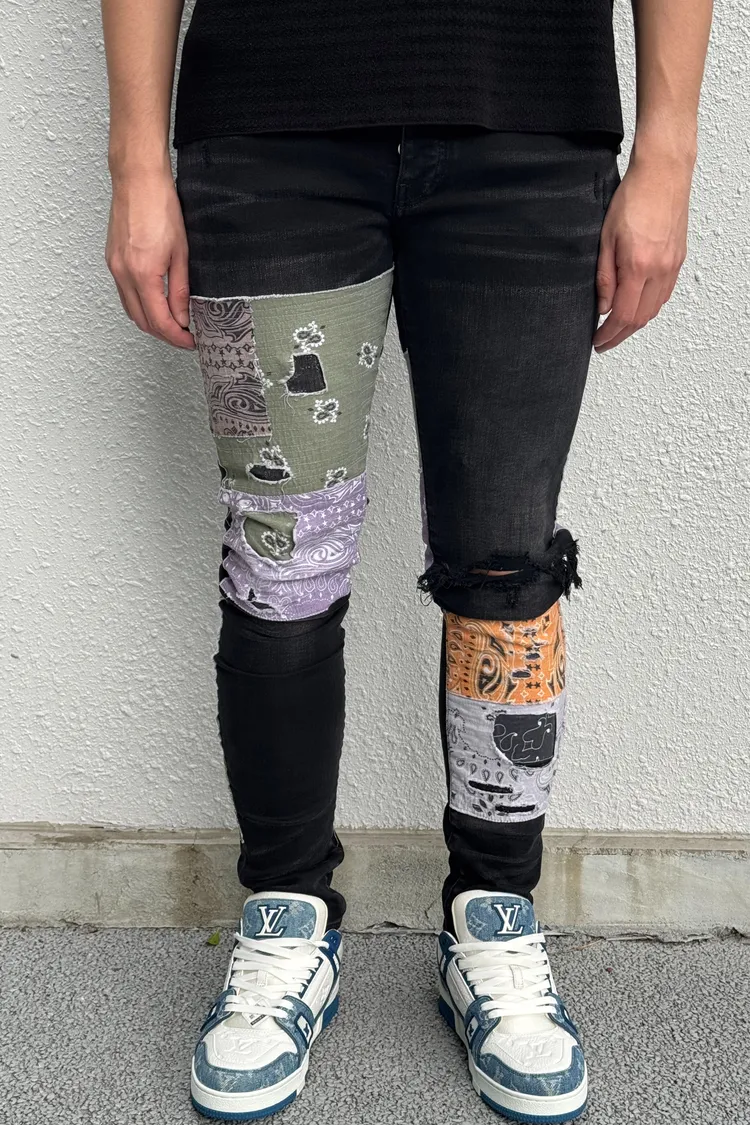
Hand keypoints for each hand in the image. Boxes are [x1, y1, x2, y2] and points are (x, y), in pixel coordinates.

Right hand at [105, 168, 193, 348]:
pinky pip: (124, 294)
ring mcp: (114, 267)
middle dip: (164, 334)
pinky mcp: (112, 260)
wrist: (138, 180)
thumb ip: (180, 290)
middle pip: (143, 321)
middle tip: (184, 337)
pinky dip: (140, 306)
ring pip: (131, 310)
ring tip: (172, 323)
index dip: (176, 337)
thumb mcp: (181, 253)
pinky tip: (154, 304)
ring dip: (151, 322)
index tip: (190, 341)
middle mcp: (124, 274)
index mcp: (143, 274)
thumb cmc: (160, 207)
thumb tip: (182, 317)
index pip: (160, 321)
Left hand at [593, 149, 691, 353]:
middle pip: (641, 318)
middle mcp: (660, 269)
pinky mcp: (678, 259)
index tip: (598, 341)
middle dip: (621, 335)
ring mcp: (672, 265)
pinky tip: (637, 307)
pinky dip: (649, 307)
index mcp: (638, 266)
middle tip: (604, 342)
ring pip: (654, 308)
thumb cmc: (633, 197)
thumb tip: (603, 306)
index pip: (624, 315)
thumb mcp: (605, 238)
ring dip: (635, 323)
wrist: (663, 173)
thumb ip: (604, 277)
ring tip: (617, 329)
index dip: (609, 333)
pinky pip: (664, 293)